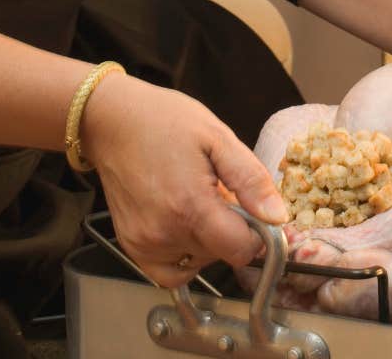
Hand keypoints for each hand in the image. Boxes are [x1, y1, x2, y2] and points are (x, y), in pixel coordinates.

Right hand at [80, 73, 288, 286]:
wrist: (114, 120)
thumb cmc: (166, 121)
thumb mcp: (218, 137)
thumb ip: (251, 180)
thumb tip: (277, 217)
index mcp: (191, 205)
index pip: (241, 250)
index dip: (257, 233)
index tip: (252, 210)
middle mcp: (165, 232)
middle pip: (221, 254)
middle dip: (230, 228)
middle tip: (218, 191)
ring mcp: (144, 243)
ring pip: (198, 262)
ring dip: (208, 239)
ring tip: (197, 199)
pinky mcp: (131, 246)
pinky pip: (169, 272)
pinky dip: (184, 256)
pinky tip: (183, 224)